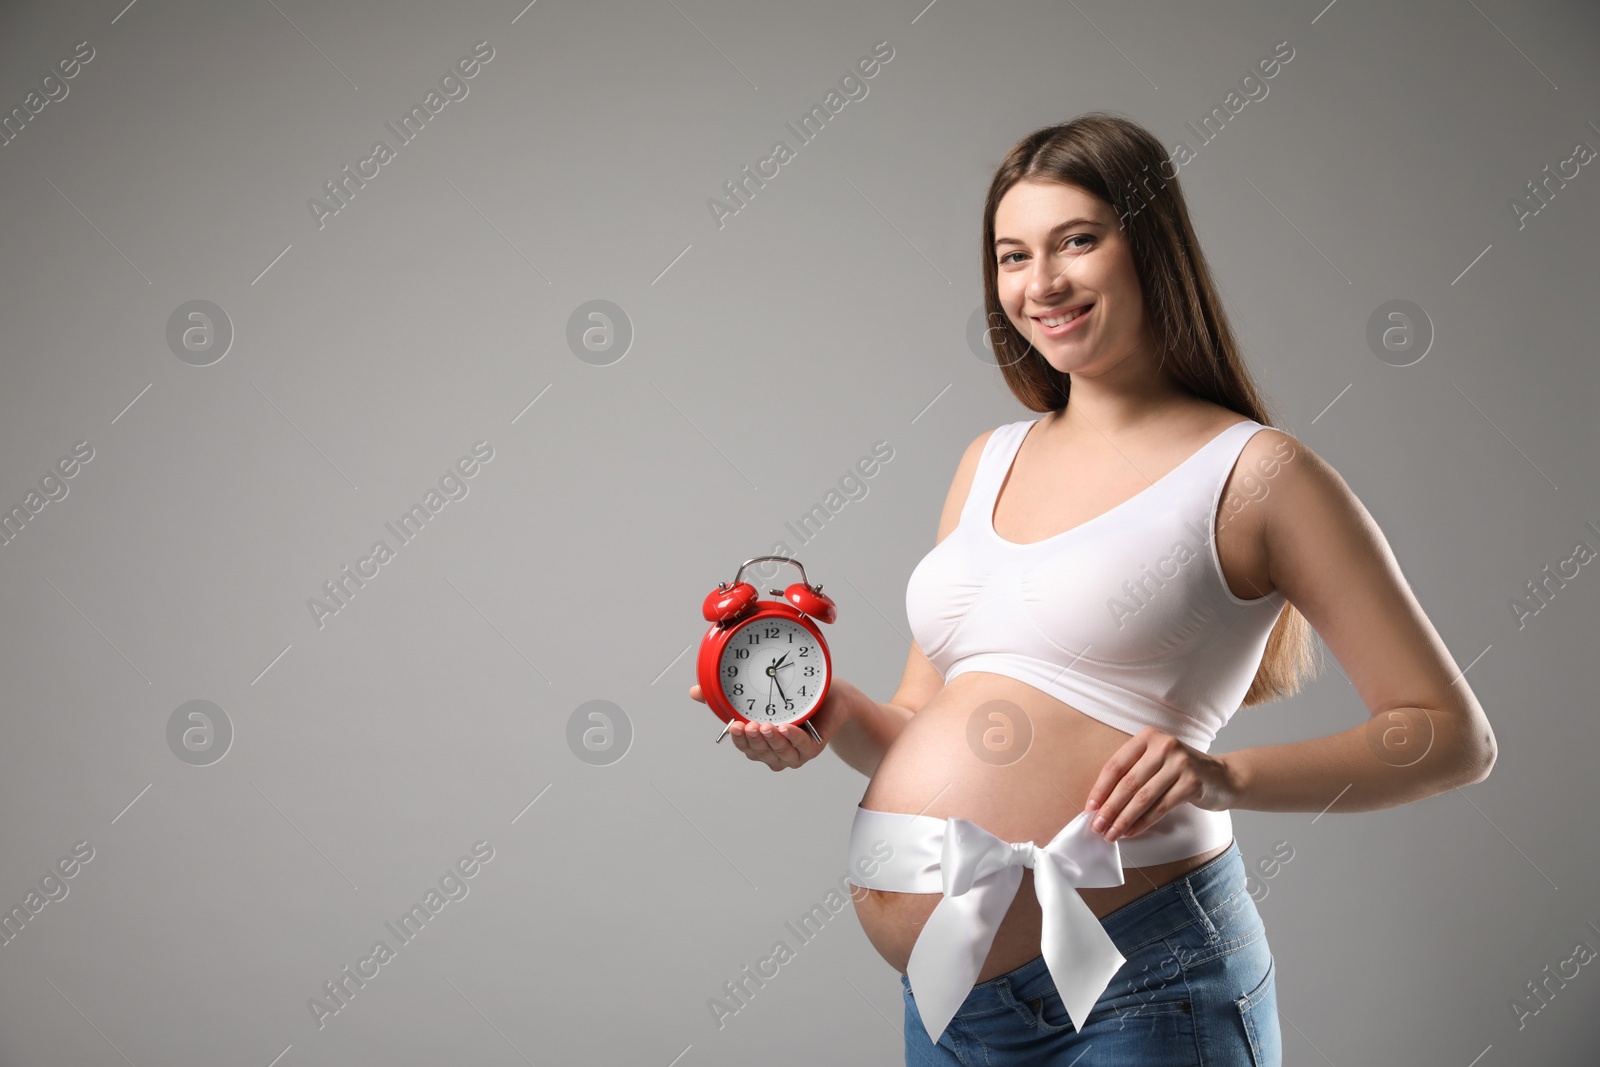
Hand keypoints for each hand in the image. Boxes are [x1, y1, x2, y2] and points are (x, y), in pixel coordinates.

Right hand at [687, 680, 857, 771]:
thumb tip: (695, 692)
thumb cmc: (795, 695)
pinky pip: (803, 748)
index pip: (745, 747)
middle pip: (759, 753)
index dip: (738, 739)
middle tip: (748, 725)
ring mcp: (795, 752)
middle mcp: (776, 751)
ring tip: (766, 725)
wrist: (831, 693)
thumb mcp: (759, 690)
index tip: (733, 725)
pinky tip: (786, 728)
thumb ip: (726, 695)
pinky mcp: (814, 747)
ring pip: (780, 755)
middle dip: (753, 741)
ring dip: (772, 741)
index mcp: (761, 741)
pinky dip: (793, 739)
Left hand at [1084, 727, 1240, 840]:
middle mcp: (1164, 746)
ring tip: (1112, 834)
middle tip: (1097, 827)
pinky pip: (1161, 807)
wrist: (1223, 777)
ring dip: (1124, 819)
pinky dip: (1143, 822)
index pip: (1116, 765)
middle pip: (1128, 783)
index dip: (1100, 788)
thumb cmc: (1180, 772)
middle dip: (1109, 808)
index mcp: (1148, 737)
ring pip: (1143, 797)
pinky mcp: (1192, 782)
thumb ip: (1132, 775)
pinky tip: (1132, 832)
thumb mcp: (1155, 763)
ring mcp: (1180, 763)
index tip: (1089, 808)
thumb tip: (1100, 804)